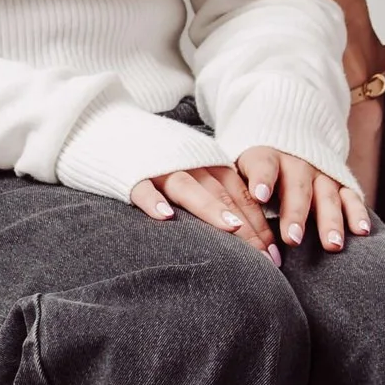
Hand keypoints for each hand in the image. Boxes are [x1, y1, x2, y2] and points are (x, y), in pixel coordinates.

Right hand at [131, 161, 280, 258]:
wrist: (109, 127)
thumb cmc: (158, 158)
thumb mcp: (193, 167)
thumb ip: (217, 188)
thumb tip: (247, 228)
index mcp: (207, 162)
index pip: (239, 193)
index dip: (259, 221)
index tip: (274, 253)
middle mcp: (188, 163)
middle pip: (222, 194)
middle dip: (246, 226)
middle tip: (264, 257)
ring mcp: (159, 167)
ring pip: (188, 188)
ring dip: (211, 207)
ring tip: (231, 230)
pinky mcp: (130, 172)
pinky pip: (142, 187)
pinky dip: (153, 200)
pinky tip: (164, 217)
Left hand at [235, 144, 368, 252]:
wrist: (288, 136)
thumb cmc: (254, 167)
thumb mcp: (239, 166)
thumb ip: (234, 187)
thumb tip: (217, 218)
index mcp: (267, 155)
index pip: (264, 165)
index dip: (262, 179)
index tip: (259, 195)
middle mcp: (297, 163)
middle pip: (297, 186)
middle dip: (295, 212)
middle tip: (293, 238)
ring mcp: (320, 172)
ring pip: (327, 194)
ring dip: (330, 219)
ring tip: (331, 245)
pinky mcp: (340, 181)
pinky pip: (350, 195)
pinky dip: (357, 212)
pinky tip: (361, 231)